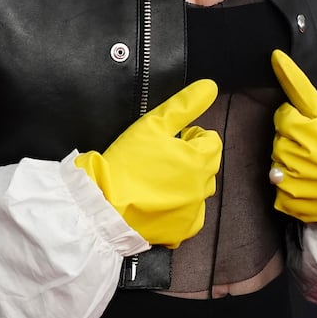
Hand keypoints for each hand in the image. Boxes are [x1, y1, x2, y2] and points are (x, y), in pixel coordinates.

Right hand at [74, 80, 221, 247]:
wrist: (105, 206)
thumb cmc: (128, 162)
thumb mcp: (152, 125)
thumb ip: (184, 105)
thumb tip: (211, 86)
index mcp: (201, 160)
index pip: (211, 140)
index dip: (190, 136)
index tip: (168, 141)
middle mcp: (204, 187)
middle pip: (207, 164)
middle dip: (189, 158)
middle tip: (159, 158)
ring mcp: (195, 211)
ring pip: (198, 190)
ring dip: (185, 182)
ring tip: (156, 180)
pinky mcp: (182, 231)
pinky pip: (189, 215)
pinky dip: (178, 208)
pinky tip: (158, 203)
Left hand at [269, 50, 316, 222]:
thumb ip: (297, 84)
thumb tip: (274, 56)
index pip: (284, 120)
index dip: (292, 121)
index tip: (307, 127)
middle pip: (278, 145)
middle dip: (289, 143)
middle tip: (309, 147)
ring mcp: (313, 188)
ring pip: (276, 169)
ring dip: (287, 166)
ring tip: (307, 165)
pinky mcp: (307, 209)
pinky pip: (279, 195)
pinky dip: (287, 189)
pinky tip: (305, 184)